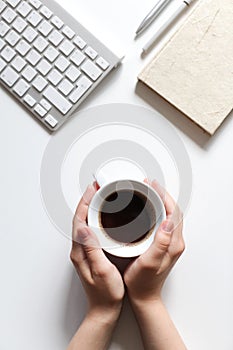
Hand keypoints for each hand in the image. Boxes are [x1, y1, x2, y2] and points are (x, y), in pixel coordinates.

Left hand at [70, 183, 124, 320]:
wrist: (104, 309)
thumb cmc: (105, 293)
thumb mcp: (101, 271)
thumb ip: (92, 249)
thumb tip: (84, 227)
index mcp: (80, 251)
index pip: (79, 220)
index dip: (85, 203)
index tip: (93, 189)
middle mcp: (79, 249)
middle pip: (80, 218)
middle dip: (87, 200)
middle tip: (97, 187)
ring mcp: (84, 250)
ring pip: (85, 222)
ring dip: (91, 207)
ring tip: (100, 195)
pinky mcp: (91, 252)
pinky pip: (91, 228)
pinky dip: (95, 217)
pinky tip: (104, 214)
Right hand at [124, 179, 184, 305]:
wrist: (143, 296)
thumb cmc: (143, 282)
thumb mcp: (150, 262)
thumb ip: (160, 243)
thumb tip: (167, 222)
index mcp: (173, 244)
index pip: (173, 212)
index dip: (164, 196)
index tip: (152, 185)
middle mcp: (174, 241)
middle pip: (173, 210)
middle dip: (162, 194)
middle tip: (149, 185)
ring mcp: (169, 243)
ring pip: (168, 214)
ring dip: (160, 201)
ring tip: (148, 192)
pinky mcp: (163, 244)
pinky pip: (163, 221)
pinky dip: (157, 210)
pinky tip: (147, 208)